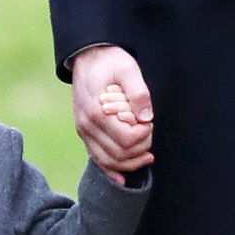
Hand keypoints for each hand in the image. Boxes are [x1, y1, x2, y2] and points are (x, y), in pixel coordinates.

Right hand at [71, 46, 154, 183]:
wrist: (87, 56)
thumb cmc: (109, 61)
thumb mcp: (127, 68)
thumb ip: (138, 92)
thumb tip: (146, 118)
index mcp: (97, 111)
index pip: (126, 139)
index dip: (144, 136)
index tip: (151, 123)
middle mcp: (87, 125)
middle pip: (119, 154)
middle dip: (140, 149)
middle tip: (151, 133)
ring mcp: (84, 131)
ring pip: (107, 161)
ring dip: (130, 163)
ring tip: (148, 155)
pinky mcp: (85, 133)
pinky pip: (97, 159)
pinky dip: (111, 171)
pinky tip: (124, 178)